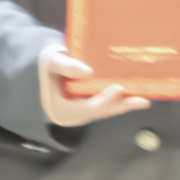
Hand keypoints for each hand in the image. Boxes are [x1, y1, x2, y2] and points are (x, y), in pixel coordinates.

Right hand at [37, 47, 151, 130]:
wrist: (36, 73)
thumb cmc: (43, 67)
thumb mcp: (50, 63)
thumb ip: (66, 66)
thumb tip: (88, 71)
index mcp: (63, 110)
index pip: (88, 108)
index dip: (105, 99)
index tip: (118, 88)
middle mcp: (74, 116)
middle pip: (102, 112)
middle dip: (123, 105)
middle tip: (143, 100)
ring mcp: (81, 112)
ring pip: (105, 110)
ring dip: (124, 103)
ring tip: (143, 98)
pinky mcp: (86, 106)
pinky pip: (104, 105)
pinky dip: (118, 99)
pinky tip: (132, 92)